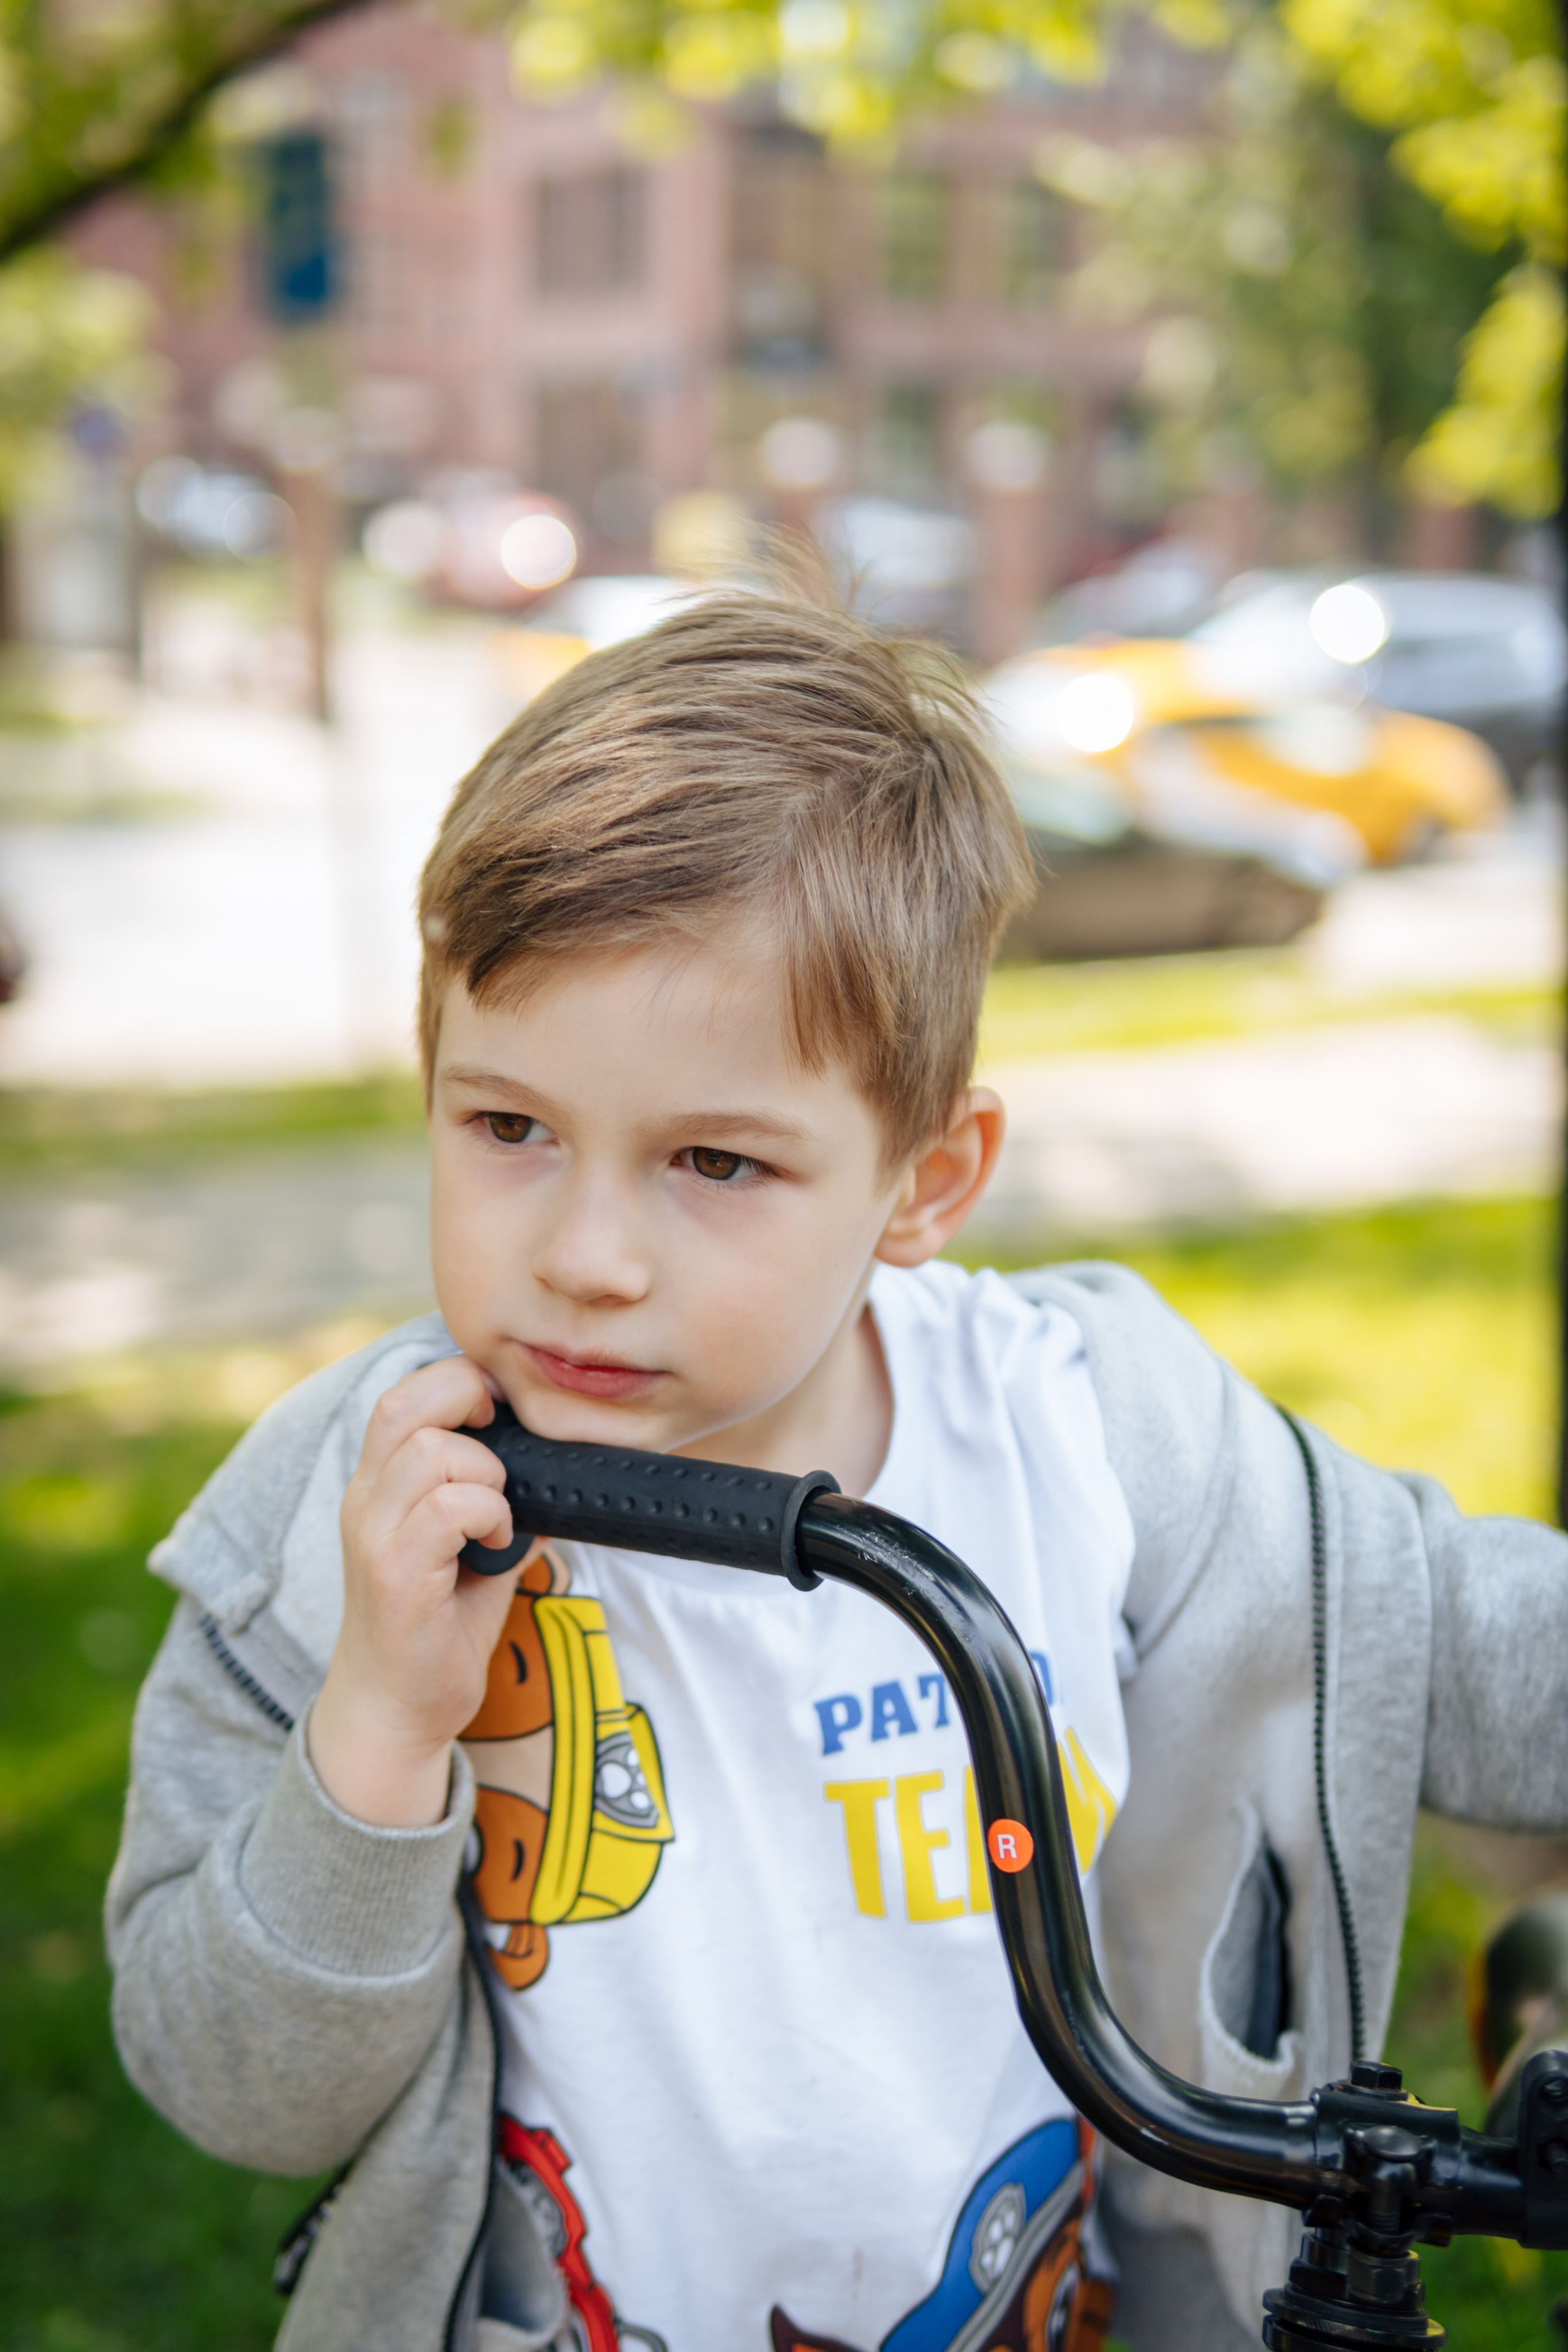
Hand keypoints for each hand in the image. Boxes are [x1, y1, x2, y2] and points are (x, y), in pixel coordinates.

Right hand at [310, 1355, 529, 1827]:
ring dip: (485, 1474)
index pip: (404, 1394)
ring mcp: (374, 1535)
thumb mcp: (471, 1548)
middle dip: (469, 1405)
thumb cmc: (437, 1628)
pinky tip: (495, 1545)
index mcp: (380, 1485)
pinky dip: (488, 1514)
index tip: (502, 1417)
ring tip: (497, 1516)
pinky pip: (447, 1507)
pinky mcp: (394, 1574)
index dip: (459, 1384)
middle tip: (504, 1453)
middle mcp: (366, 1500)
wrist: (395, 1711)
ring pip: (431, 1452)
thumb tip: (554, 1469)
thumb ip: (497, 1500)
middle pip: (404, 1403)